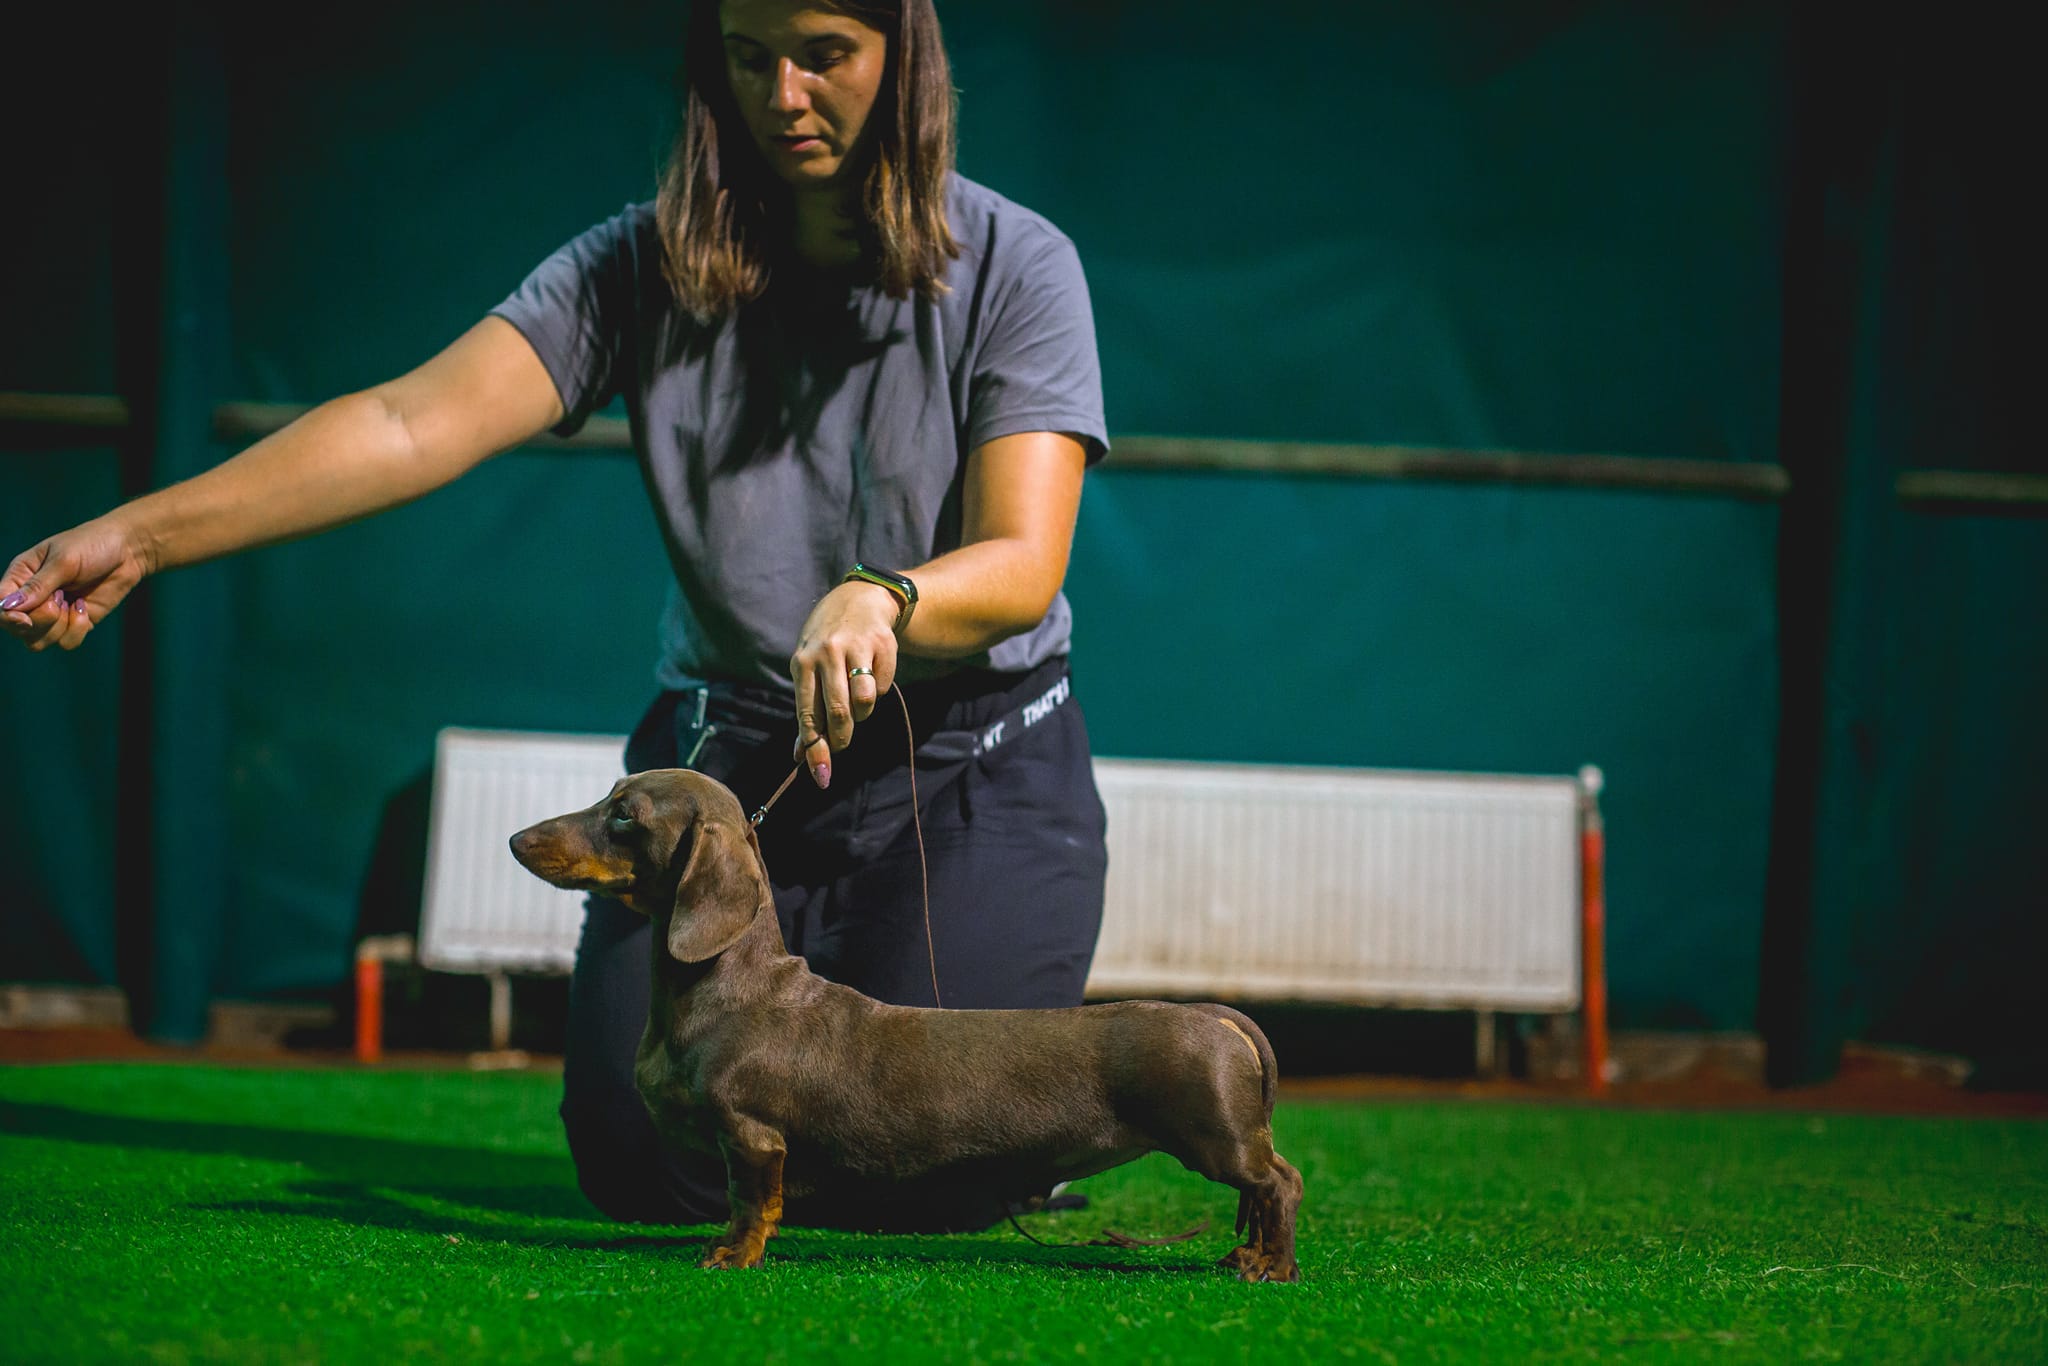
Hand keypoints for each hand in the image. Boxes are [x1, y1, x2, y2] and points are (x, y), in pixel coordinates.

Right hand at [1, 517, 151, 652]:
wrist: (128, 551)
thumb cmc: (92, 545)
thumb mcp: (63, 561)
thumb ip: (38, 585)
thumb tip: (8, 607)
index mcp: (20, 577)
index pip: (0, 606)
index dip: (6, 617)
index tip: (23, 619)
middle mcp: (32, 599)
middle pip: (18, 630)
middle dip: (40, 620)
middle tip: (60, 598)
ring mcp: (53, 614)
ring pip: (38, 641)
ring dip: (57, 626)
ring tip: (73, 601)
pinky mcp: (75, 623)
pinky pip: (66, 643)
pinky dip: (76, 629)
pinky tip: (84, 607)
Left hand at [788, 580, 901, 786]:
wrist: (857, 601)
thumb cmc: (826, 646)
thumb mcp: (809, 671)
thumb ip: (807, 714)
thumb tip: (800, 758)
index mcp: (803, 663)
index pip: (808, 716)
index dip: (815, 750)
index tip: (821, 777)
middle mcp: (826, 653)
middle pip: (838, 713)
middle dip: (842, 737)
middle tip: (843, 742)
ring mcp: (855, 647)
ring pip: (864, 701)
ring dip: (862, 713)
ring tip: (856, 703)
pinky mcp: (882, 644)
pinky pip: (882, 686)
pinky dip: (878, 690)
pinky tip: (870, 675)